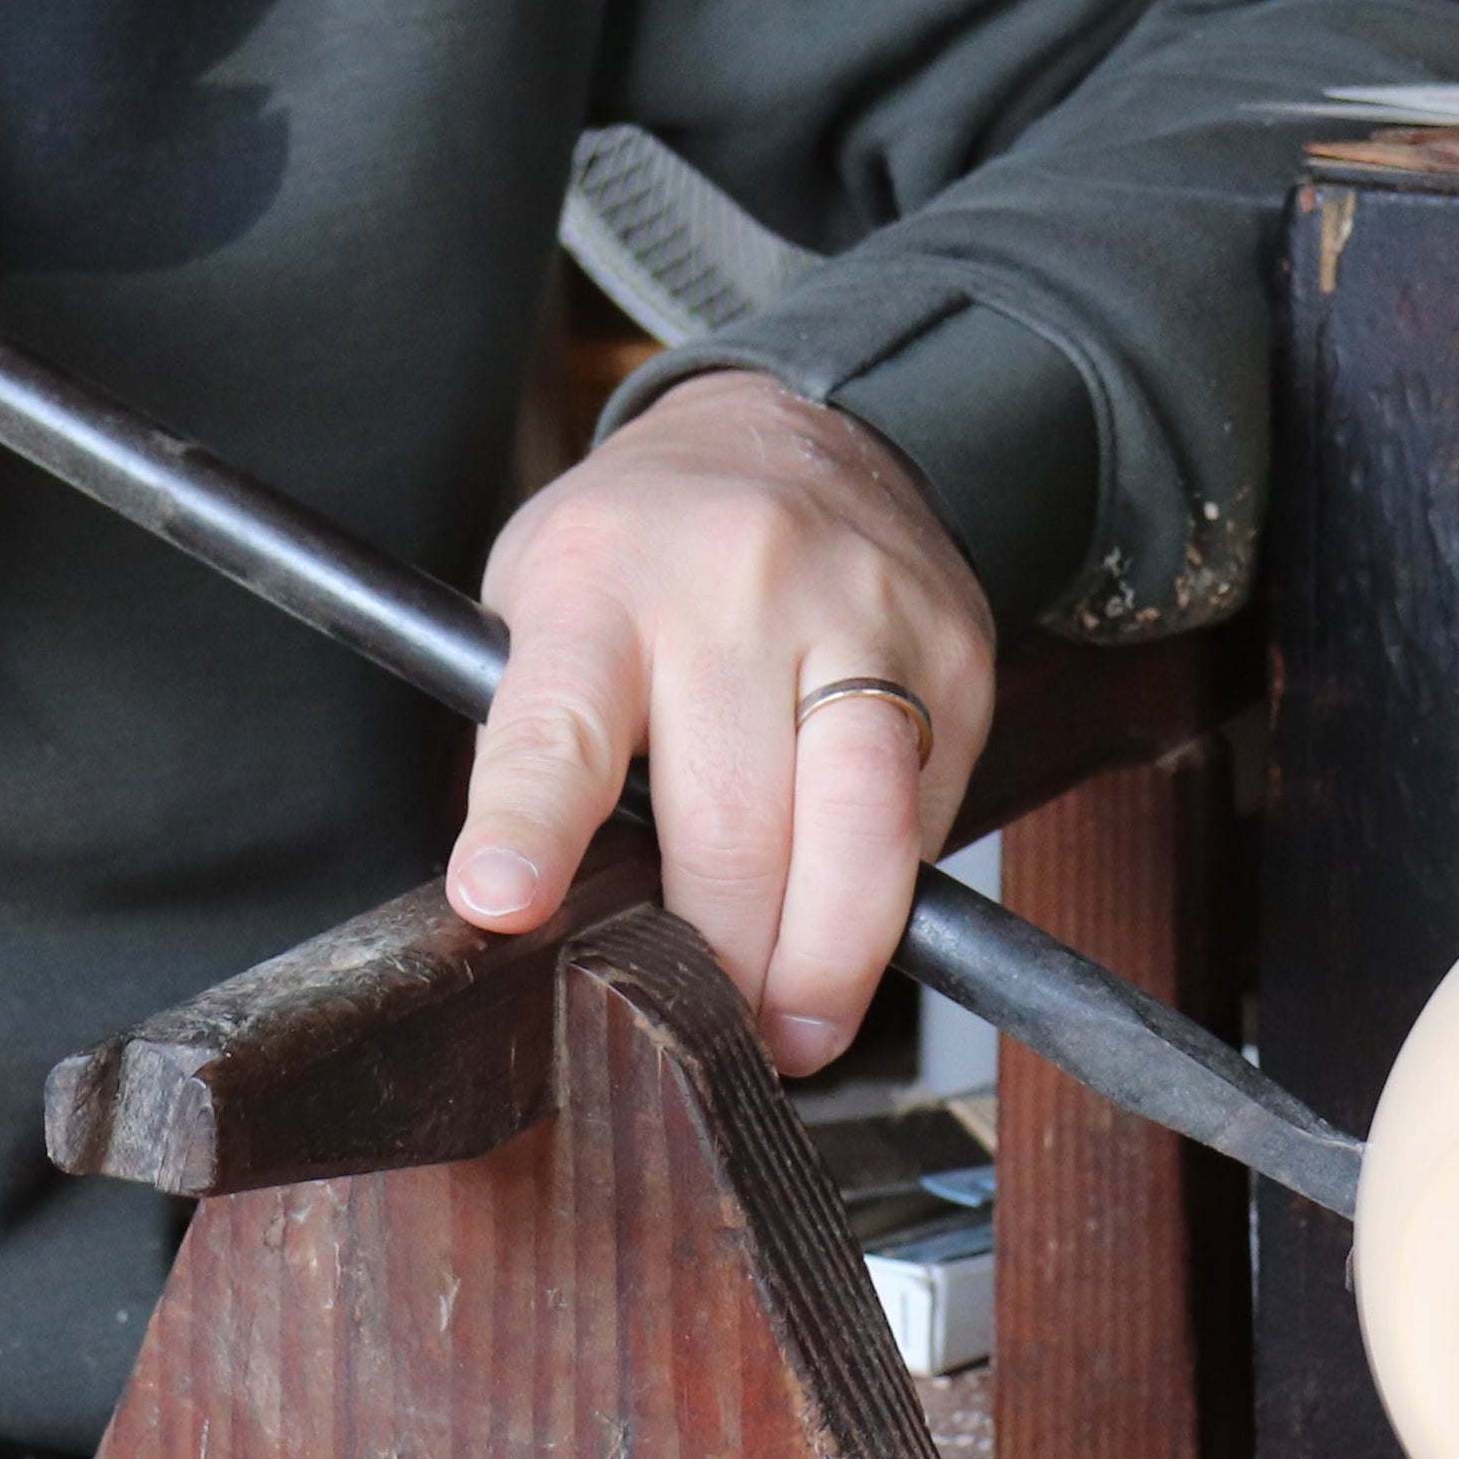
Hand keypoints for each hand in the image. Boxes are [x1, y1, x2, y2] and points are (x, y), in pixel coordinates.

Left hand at [447, 369, 995, 1071]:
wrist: (794, 426)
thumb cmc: (641, 549)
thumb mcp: (539, 602)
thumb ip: (542, 744)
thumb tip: (542, 921)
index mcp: (603, 582)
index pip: (563, 721)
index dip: (531, 825)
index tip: (503, 905)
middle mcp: (738, 588)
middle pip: (734, 816)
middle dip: (721, 956)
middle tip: (706, 1032)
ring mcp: (864, 613)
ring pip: (864, 825)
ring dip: (828, 958)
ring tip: (796, 1029)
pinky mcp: (956, 654)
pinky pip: (933, 813)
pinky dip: (892, 894)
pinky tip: (855, 914)